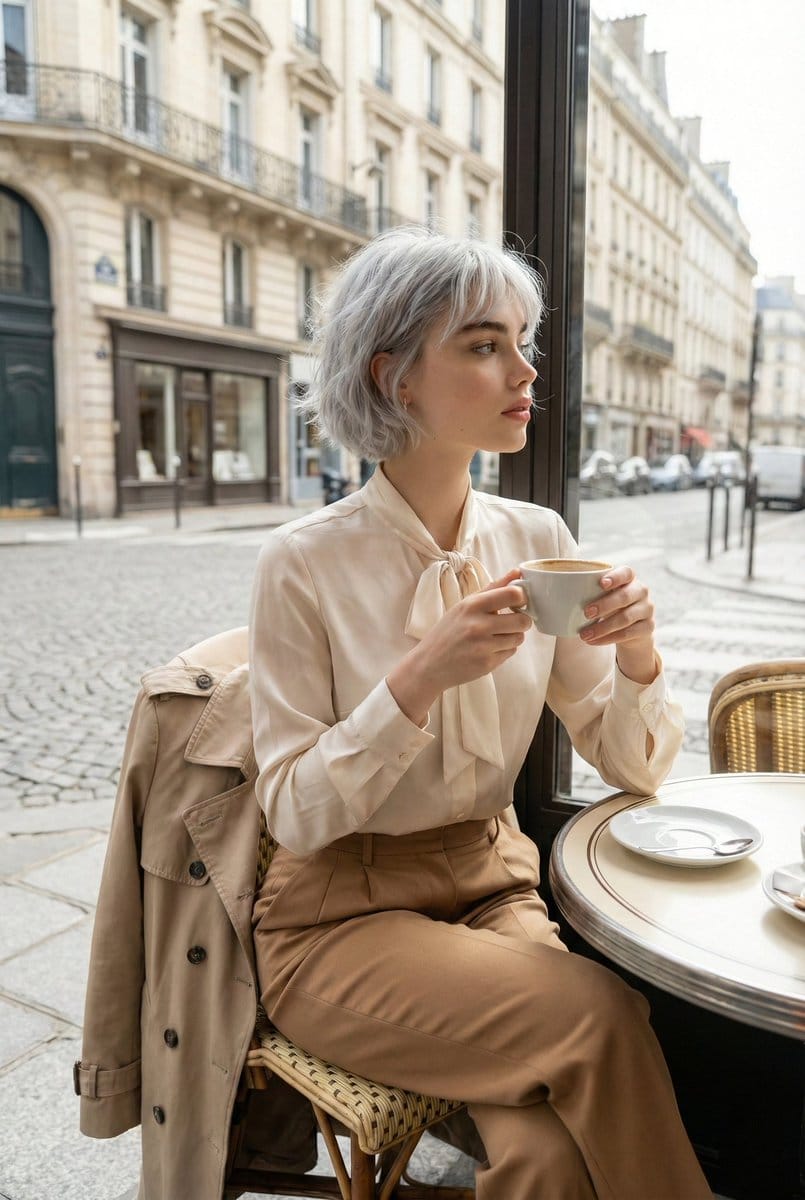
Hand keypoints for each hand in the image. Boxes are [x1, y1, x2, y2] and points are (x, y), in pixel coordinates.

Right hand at [387, 569, 530, 723]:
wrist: (428, 665)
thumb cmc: (447, 632)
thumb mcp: (464, 605)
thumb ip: (493, 588)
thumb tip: (518, 572)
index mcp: (472, 605)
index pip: (513, 594)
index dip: (522, 598)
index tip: (519, 602)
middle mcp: (478, 625)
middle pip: (522, 620)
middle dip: (522, 620)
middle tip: (512, 621)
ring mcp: (483, 647)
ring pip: (519, 638)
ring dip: (513, 636)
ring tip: (497, 636)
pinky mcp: (487, 664)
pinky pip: (511, 652)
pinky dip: (505, 650)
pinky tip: (489, 648)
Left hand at [578, 566, 657, 684]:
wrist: (633, 630)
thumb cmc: (609, 607)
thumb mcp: (600, 596)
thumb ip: (582, 589)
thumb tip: (537, 585)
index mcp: (629, 579)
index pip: (627, 572)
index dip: (615, 576)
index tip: (601, 583)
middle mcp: (641, 591)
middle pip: (626, 595)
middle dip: (605, 604)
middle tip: (585, 612)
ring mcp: (647, 610)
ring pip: (626, 617)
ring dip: (603, 627)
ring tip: (584, 635)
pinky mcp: (648, 628)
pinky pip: (628, 634)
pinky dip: (608, 639)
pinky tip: (593, 641)